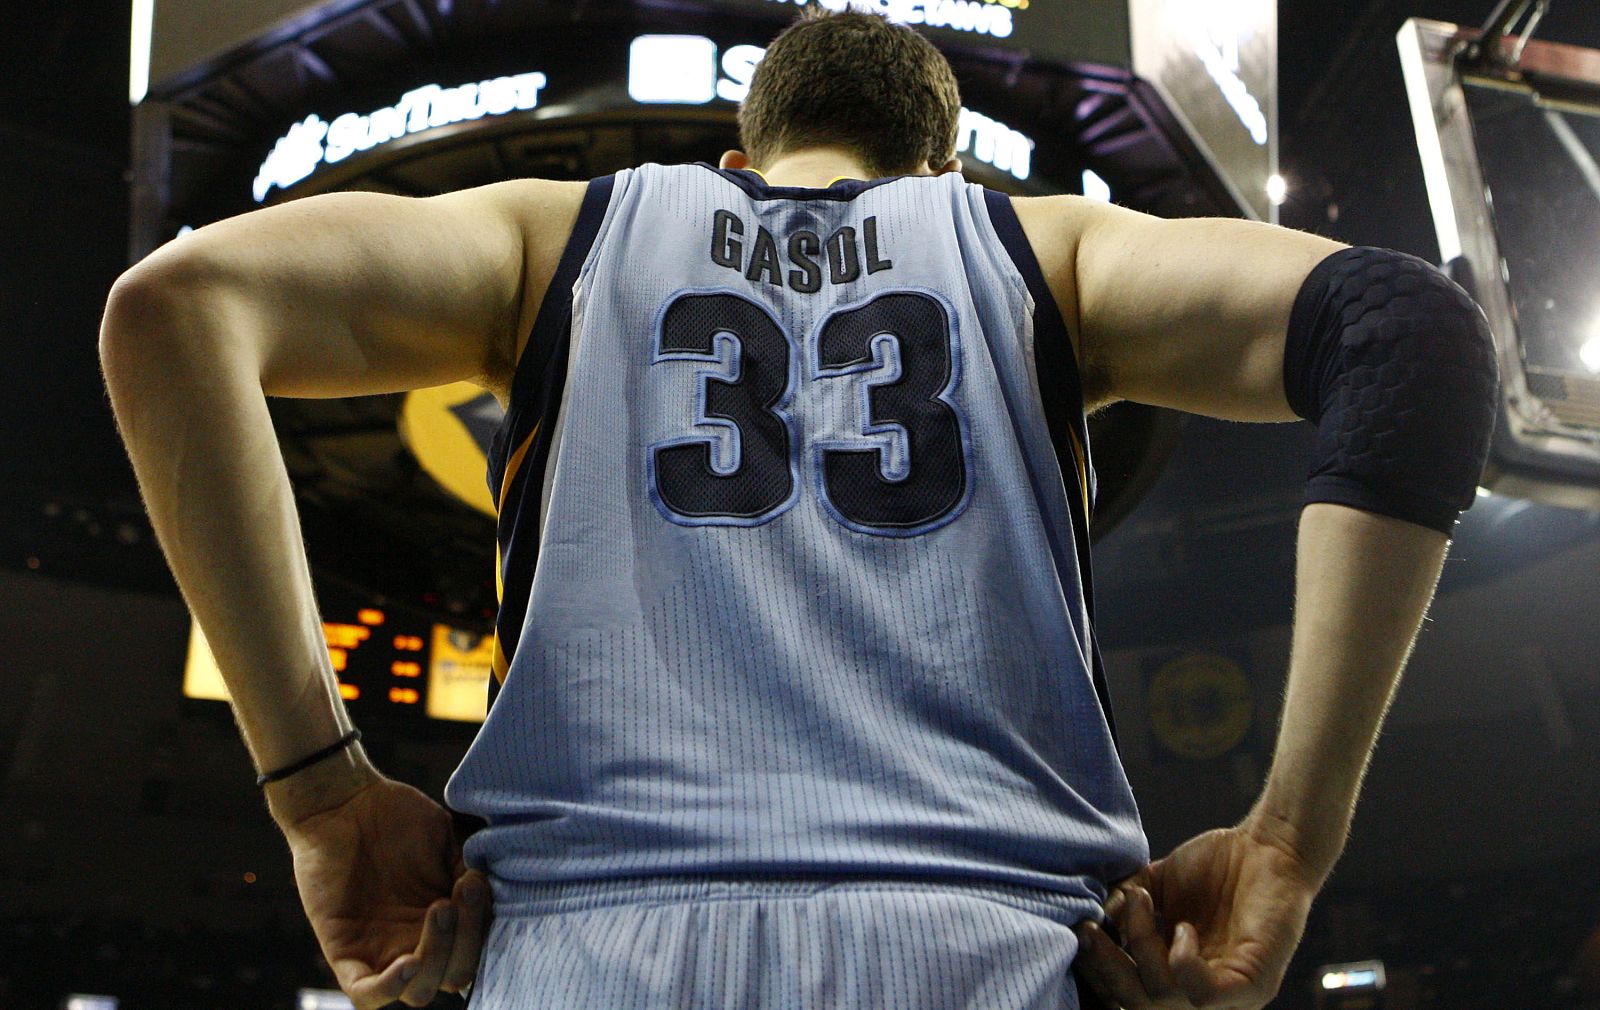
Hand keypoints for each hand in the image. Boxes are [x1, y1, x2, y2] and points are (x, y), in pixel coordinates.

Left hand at [276, 774, 493, 1008]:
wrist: (341, 800)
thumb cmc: (395, 816)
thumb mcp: (444, 840)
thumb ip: (469, 870)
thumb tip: (495, 893)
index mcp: (440, 922)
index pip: (472, 951)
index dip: (482, 929)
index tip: (477, 884)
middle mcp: (412, 943)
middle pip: (452, 977)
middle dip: (466, 942)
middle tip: (460, 894)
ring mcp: (379, 951)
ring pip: (417, 991)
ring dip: (438, 958)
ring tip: (439, 909)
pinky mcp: (343, 952)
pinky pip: (367, 994)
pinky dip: (391, 987)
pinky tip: (409, 962)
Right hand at [1072, 819, 1321, 1008]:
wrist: (1269, 846)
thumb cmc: (1216, 865)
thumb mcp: (1157, 885)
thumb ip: (1127, 903)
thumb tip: (1096, 916)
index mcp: (1177, 977)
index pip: (1129, 996)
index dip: (1099, 971)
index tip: (1080, 931)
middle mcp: (1202, 994)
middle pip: (1139, 1006)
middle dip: (1107, 968)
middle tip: (1089, 929)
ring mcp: (1230, 994)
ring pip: (1165, 1000)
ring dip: (1142, 946)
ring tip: (1143, 903)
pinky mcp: (1254, 983)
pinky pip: (1204, 995)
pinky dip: (1181, 961)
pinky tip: (1184, 927)